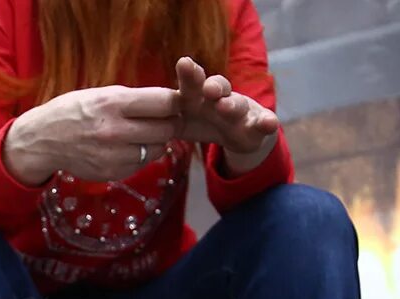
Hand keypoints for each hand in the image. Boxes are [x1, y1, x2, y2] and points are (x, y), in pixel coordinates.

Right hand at [2, 85, 180, 184]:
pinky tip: (126, 147)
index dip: (174, 103)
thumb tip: (170, 102)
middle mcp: (114, 131)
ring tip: (142, 133)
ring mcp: (114, 155)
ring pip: (158, 149)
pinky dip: (141, 155)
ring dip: (156, 141)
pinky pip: (142, 163)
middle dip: (169, 123)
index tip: (171, 103)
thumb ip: (135, 99)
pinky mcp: (113, 173)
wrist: (43, 140)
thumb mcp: (102, 94)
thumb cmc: (75, 111)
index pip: (165, 103)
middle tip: (163, 119)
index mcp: (113, 103)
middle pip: (167, 129)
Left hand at [173, 57, 278, 173]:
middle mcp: (220, 98)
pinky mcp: (257, 124)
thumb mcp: (182, 121)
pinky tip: (270, 123)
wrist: (237, 134)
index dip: (189, 75)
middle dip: (213, 85)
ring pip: (238, 104)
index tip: (183, 64)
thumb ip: (163, 119)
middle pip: (217, 87)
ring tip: (227, 106)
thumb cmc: (203, 122)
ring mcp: (241, 110)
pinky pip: (264, 123)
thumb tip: (129, 124)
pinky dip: (267, 123)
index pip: (191, 83)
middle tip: (208, 88)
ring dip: (233, 104)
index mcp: (198, 97)